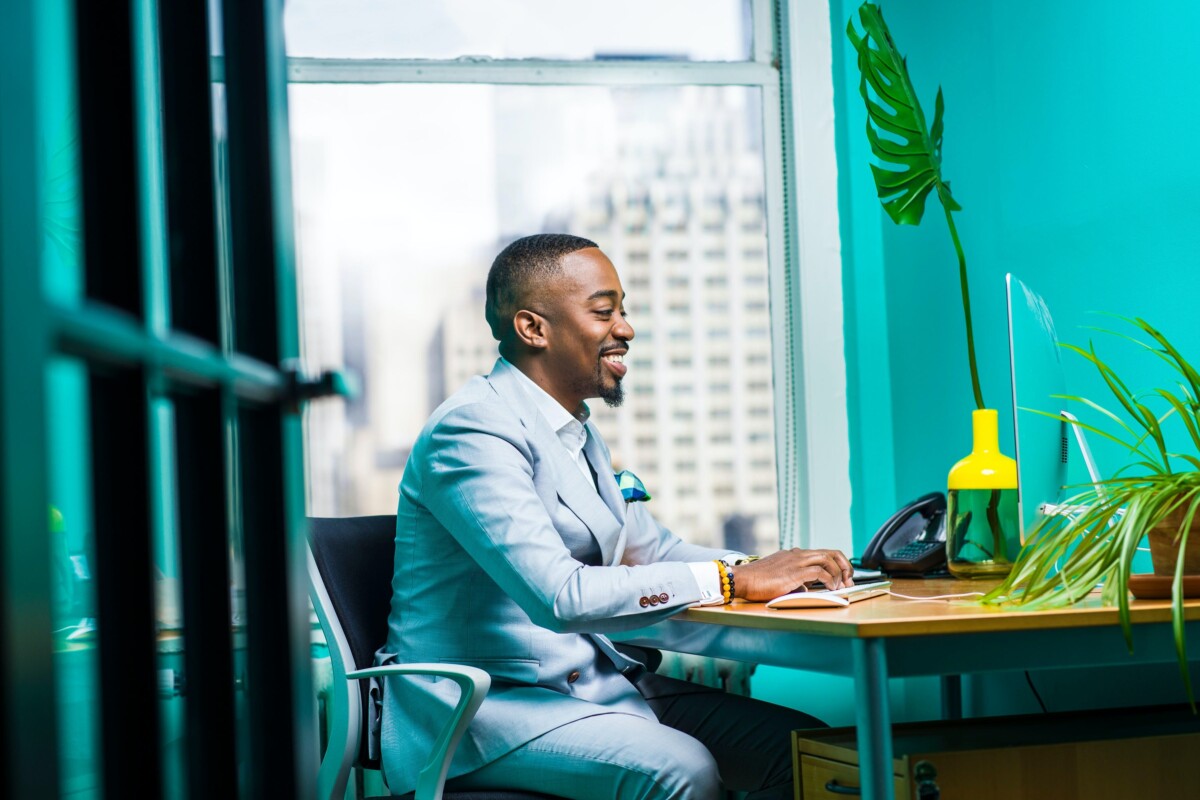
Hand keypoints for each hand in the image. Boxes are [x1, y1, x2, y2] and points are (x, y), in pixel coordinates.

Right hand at [730, 549, 853, 601]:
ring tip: (842, 585)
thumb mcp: (779, 578)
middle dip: (843, 565)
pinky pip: (819, 573)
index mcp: (794, 555)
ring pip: (827, 559)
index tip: (842, 576)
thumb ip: (794, 580)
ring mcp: (796, 561)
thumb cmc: (757, 581)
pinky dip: (829, 580)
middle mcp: (797, 554)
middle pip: (830, 552)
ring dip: (838, 572)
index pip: (822, 553)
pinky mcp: (794, 572)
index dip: (836, 564)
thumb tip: (806, 588)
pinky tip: (831, 588)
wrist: (742, 579)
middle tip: (849, 579)